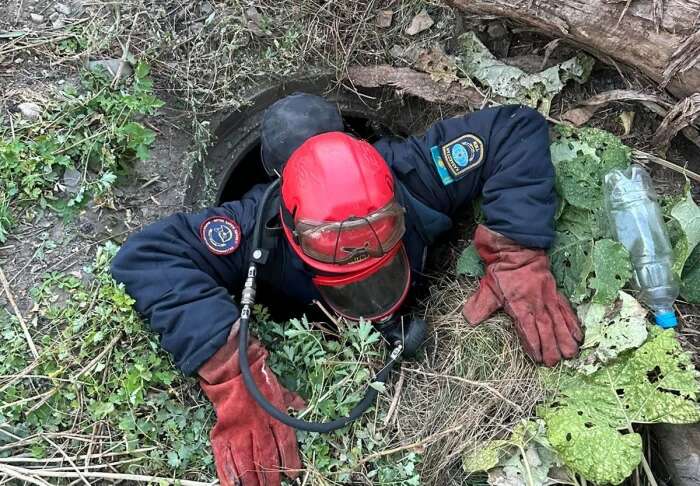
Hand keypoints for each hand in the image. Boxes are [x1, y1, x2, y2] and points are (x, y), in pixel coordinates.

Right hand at [199, 322, 304, 485]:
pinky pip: (225, 458)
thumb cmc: (258, 377)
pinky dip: (228, 474)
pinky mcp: (222, 433)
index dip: (290, 461)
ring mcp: (239, 431)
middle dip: (271, 478)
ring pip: (246, 463)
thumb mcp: (279, 387)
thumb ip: (291, 399)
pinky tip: (233, 485)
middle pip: (266, 458)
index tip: (294, 475)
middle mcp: (258, 426)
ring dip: (252, 481)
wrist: (231, 369)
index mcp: (275, 416)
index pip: (286, 444)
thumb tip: (303, 405)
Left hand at [462, 225, 582, 365]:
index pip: (526, 327)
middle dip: (551, 346)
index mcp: (518, 303)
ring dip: (565, 337)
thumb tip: (469, 320)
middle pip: (545, 327)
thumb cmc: (500, 269)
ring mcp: (548, 296)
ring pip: (558, 320)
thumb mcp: (487, 287)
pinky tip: (578, 334)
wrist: (517, 247)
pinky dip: (572, 322)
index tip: (537, 358)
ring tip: (572, 354)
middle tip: (556, 363)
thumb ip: (480, 304)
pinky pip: (565, 308)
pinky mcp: (555, 291)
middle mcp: (536, 302)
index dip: (533, 343)